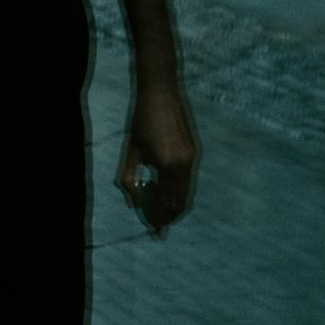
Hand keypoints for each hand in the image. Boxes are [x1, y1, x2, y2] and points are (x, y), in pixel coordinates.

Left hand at [117, 76, 198, 235]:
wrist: (161, 92)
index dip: (160, 219)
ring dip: (174, 204)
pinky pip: (187, 178)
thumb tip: (132, 203)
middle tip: (158, 226)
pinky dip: (178, 189)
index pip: (166, 202)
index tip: (155, 232)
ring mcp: (192, 158)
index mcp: (167, 165)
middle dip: (170, 216)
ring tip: (160, 209)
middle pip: (181, 201)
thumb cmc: (142, 120)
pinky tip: (164, 188)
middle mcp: (184, 165)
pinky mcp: (194, 151)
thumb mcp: (131, 150)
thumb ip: (130, 178)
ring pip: (186, 191)